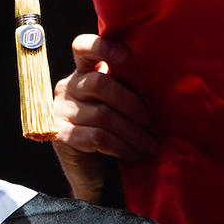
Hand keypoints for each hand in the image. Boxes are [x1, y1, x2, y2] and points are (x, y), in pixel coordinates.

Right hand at [51, 34, 156, 202]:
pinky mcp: (60, 136)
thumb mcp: (120, 106)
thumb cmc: (114, 134)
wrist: (95, 176)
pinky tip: (135, 155)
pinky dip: (122, 147)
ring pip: (103, 115)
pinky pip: (98, 137)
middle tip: (151, 122)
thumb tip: (163, 78)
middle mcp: (67, 88)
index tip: (128, 57)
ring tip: (151, 147)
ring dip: (133, 134)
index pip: (82, 47)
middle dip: (131, 104)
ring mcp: (60, 111)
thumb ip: (127, 87)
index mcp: (83, 73)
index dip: (103, 47)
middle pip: (99, 84)